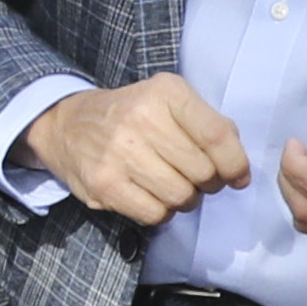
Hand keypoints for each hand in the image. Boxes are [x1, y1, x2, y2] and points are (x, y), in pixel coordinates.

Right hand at [20, 76, 247, 223]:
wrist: (68, 125)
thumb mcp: (169, 101)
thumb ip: (207, 124)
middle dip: (208, 183)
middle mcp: (142, 118)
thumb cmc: (131, 115)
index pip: (216, 135)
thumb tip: (238, 167)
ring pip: (180, 196)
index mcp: (166, 91)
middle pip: (202, 171)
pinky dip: (161, 212)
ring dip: (184, 199)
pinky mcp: (104, 183)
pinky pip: (154, 214)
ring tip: (172, 186)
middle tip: (196, 178)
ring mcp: (120, 152)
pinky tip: (151, 196)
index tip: (237, 176)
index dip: (235, 163)